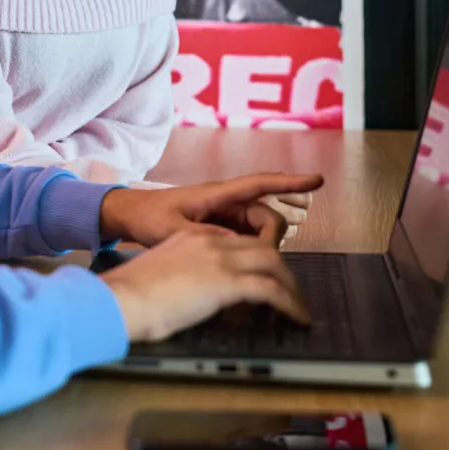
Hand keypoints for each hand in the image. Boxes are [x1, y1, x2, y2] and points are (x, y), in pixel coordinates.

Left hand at [99, 171, 322, 247]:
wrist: (131, 217)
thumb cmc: (149, 217)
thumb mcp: (172, 230)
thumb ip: (203, 237)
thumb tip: (234, 245)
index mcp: (216, 194)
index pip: (259, 184)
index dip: (290, 182)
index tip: (317, 180)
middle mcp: (226, 202)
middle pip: (267, 216)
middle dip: (272, 237)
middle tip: (261, 261)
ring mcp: (226, 215)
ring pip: (261, 230)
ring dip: (263, 247)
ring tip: (252, 269)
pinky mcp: (222, 228)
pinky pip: (248, 238)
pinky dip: (253, 251)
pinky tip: (246, 269)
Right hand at [101, 228, 310, 341]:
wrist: (121, 299)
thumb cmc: (129, 296)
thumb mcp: (160, 276)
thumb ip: (182, 277)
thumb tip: (194, 298)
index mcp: (192, 238)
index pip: (237, 239)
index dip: (256, 258)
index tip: (263, 276)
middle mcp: (210, 242)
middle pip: (262, 245)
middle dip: (282, 268)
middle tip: (290, 291)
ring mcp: (220, 259)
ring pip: (273, 262)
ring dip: (291, 286)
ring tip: (298, 308)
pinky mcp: (227, 282)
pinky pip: (271, 290)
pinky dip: (290, 304)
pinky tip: (298, 318)